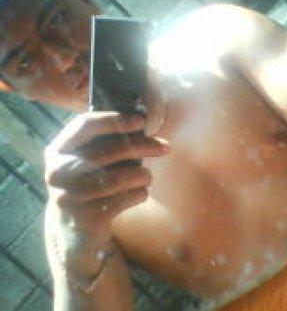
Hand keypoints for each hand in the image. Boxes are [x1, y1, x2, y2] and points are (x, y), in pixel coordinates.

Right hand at [44, 111, 169, 273]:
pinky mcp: (84, 219)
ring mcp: (68, 197)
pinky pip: (124, 199)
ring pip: (118, 178)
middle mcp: (58, 172)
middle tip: (165, 146)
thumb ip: (107, 139)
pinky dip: (139, 193)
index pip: (85, 125)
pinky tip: (141, 192)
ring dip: (143, 175)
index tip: (141, 119)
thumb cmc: (91, 181)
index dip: (115, 120)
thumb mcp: (89, 158)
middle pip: (108, 151)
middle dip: (142, 146)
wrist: (75, 228)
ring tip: (148, 176)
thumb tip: (142, 120)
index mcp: (58, 149)